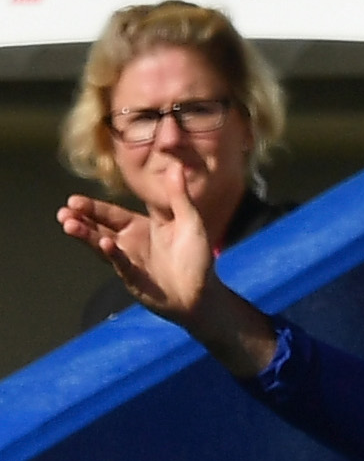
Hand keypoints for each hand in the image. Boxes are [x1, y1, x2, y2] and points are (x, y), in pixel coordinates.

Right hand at [57, 192, 277, 375]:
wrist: (202, 294)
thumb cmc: (196, 256)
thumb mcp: (190, 221)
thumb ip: (180, 196)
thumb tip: (176, 166)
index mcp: (140, 227)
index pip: (111, 214)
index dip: (93, 208)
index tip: (73, 199)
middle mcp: (130, 243)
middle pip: (100, 228)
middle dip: (82, 219)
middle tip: (63, 211)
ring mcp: (130, 261)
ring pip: (103, 245)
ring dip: (87, 235)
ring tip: (69, 225)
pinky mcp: (135, 278)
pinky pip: (122, 264)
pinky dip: (114, 254)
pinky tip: (105, 243)